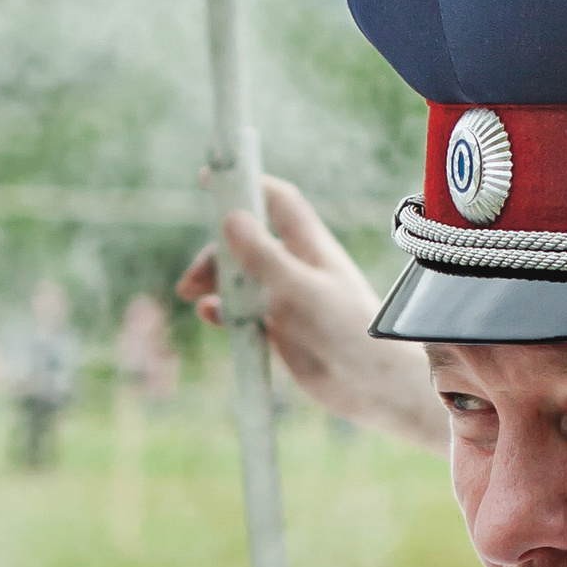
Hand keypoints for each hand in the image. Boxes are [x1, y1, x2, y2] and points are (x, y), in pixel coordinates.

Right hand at [175, 174, 445, 449]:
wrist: (374, 387)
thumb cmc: (350, 332)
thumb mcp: (304, 292)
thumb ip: (267, 257)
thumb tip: (230, 217)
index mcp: (310, 247)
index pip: (276, 201)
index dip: (246, 186)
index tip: (208, 179)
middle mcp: (297, 267)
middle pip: (246, 242)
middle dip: (217, 251)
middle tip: (194, 276)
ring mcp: (287, 299)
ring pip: (240, 277)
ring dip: (214, 280)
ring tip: (192, 295)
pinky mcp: (280, 329)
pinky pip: (243, 312)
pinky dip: (223, 310)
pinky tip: (210, 315)